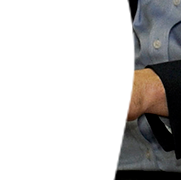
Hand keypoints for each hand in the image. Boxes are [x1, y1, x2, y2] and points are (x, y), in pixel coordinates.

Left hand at [36, 62, 165, 119]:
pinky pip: (104, 105)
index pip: (68, 70)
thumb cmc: (109, 85)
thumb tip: (40, 89)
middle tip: (46, 92)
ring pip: (90, 92)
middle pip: (78, 80)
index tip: (40, 84)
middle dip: (60, 86)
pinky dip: (92, 108)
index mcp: (88, 68)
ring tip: (61, 100)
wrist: (141, 89)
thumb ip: (65, 84)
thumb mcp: (87, 79)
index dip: (53, 77)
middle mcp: (99, 77)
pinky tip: (82, 111)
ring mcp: (110, 89)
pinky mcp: (119, 102)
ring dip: (75, 95)